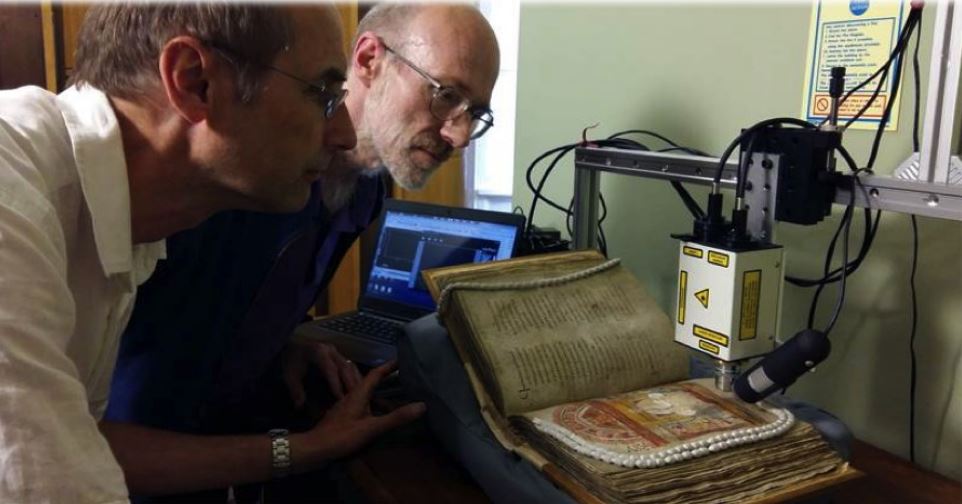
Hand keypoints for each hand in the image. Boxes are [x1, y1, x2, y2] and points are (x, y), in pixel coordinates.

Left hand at [282, 339, 361, 407]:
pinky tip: (358, 389)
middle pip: (345, 367)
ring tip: (362, 396)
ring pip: (351, 366)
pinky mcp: (339, 356)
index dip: (336, 384)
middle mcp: (330, 350)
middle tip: (356, 400)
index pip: (330, 369)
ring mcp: (337, 352)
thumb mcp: (289, 374)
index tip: (340, 398)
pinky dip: (355, 377)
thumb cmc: (291, 359)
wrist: (292, 345)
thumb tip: (300, 405)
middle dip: (350, 384)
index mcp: (318, 352)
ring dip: (356, 381)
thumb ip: (295, 390)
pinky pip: (351, 366)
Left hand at [294, 361, 425, 465]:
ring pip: (358, 390)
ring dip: (369, 385)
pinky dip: (365, 399)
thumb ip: (395, 418)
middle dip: (379, 373)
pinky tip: (368, 407)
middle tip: (393, 369)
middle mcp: (350, 396)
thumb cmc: (342, 436)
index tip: (401, 359)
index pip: (375, 374)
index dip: (388, 366)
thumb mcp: (372, 428)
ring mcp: (344, 406)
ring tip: (382, 384)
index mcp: (358, 394)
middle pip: (365, 379)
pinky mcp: (340, 416)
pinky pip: (355, 401)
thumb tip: (421, 405)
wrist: (315, 448)